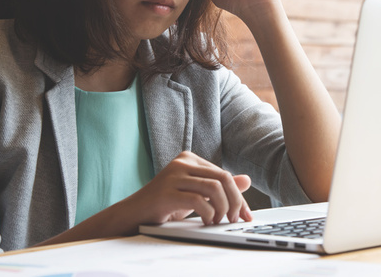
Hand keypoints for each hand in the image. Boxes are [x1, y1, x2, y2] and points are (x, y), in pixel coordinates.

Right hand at [126, 151, 252, 225]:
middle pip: (223, 178)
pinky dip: (209, 213)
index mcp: (190, 159)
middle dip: (235, 201)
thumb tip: (247, 180)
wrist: (133, 214)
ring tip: (219, 220)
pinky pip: (198, 200)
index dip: (239, 196)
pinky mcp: (166, 192)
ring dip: (223, 208)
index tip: (246, 214)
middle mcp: (182, 162)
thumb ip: (219, 186)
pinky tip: (207, 221)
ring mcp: (173, 176)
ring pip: (214, 187)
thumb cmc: (165, 204)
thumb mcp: (196, 194)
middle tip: (235, 218)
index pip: (224, 174)